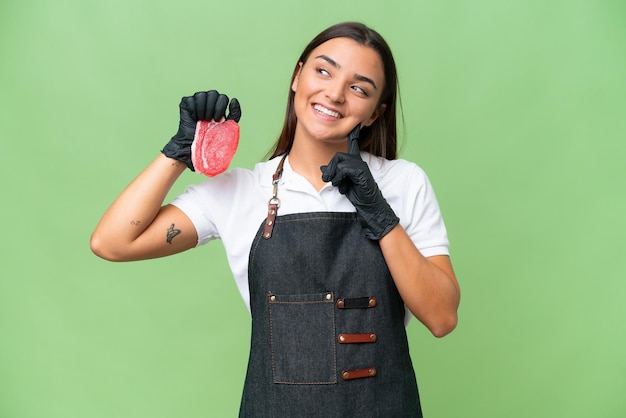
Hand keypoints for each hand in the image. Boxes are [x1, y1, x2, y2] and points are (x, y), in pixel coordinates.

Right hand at [161, 90, 241, 169]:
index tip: (218, 120)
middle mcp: (207, 100)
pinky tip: (194, 117)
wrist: (197, 146)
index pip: (223, 97)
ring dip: (204, 109)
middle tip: (210, 120)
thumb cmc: (212, 138)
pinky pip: (191, 99)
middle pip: (213, 93)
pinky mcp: (186, 103)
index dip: (221, 107)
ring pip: (202, 95)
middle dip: (213, 108)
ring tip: (202, 120)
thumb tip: (234, 100)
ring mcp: (196, 101)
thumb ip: (234, 113)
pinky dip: (194, 109)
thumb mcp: (228, 126)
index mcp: (218, 104)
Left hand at [320, 125, 399, 239]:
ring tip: (336, 185)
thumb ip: (335, 175)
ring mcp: (362, 167)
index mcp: (357, 163)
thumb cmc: (360, 198)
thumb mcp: (344, 185)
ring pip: (339, 162)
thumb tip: (324, 169)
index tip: (356, 125)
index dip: (354, 135)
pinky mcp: (362, 173)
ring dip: (333, 174)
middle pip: (338, 157)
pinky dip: (339, 177)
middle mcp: (360, 162)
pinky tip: (342, 187)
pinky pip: (344, 169)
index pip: (353, 145)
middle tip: (328, 180)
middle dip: (330, 168)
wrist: (372, 209)